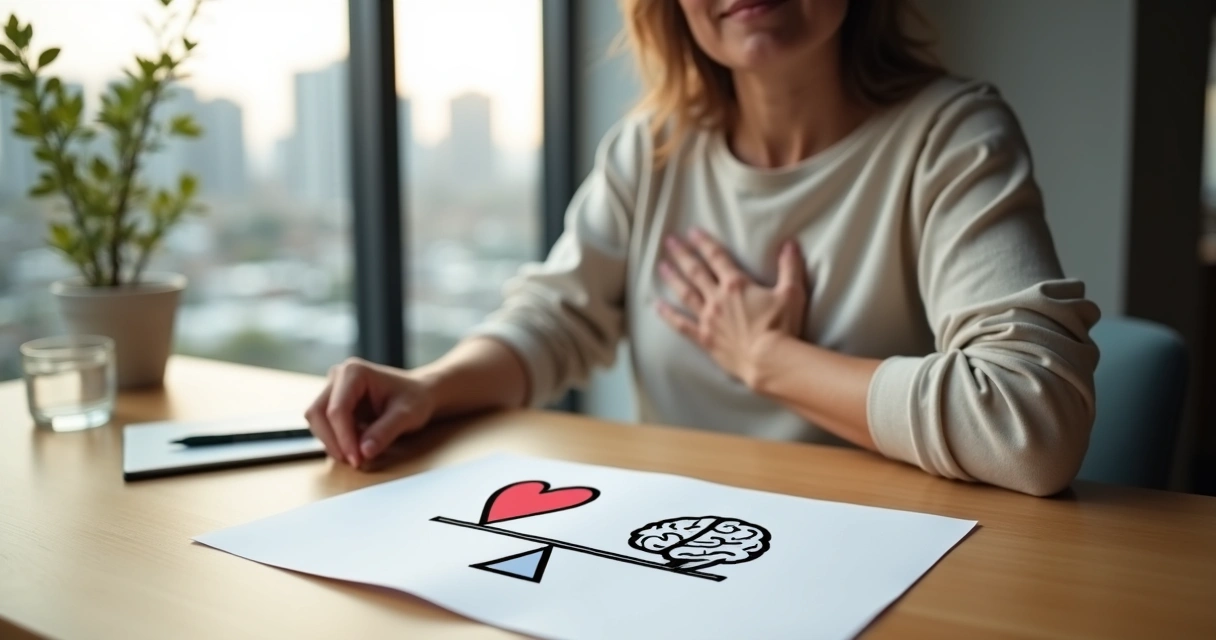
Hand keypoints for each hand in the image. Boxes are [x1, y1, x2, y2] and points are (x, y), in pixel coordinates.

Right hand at [304, 357, 436, 467]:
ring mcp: (333, 390)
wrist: (420, 394)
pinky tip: (356, 449)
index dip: (343, 438)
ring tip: (358, 457)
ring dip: (332, 443)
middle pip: (317, 413)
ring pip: (316, 421)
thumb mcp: (407, 416)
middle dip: (333, 441)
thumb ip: (385, 432)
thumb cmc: (415, 399)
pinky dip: (336, 441)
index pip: (337, 409)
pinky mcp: (333, 404)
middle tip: (355, 462)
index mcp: (354, 372)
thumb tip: (364, 452)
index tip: (357, 460)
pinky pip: (324, 426)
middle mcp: (338, 377)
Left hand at [656, 229, 807, 386]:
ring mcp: (708, 318)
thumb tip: (790, 244)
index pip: (717, 257)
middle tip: (669, 241)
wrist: (769, 360)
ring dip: (672, 278)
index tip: (692, 231)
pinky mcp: (704, 338)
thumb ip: (789, 267)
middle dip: (682, 254)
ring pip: (685, 293)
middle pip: (695, 271)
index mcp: (736, 285)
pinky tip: (657, 306)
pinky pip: (681, 324)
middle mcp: (717, 298)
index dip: (704, 242)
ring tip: (661, 266)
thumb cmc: (782, 327)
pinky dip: (668, 315)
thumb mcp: (792, 293)